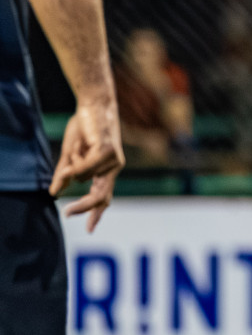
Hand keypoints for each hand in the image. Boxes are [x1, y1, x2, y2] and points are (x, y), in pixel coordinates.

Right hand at [49, 100, 123, 231]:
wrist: (93, 105)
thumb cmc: (84, 129)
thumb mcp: (71, 155)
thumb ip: (65, 174)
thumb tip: (55, 193)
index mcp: (107, 171)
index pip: (104, 197)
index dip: (96, 213)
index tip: (90, 230)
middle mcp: (114, 168)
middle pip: (101, 196)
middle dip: (84, 206)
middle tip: (67, 213)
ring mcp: (114, 161)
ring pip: (83, 176)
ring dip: (72, 162)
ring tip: (78, 144)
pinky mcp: (108, 152)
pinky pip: (85, 166)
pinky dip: (76, 160)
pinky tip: (80, 145)